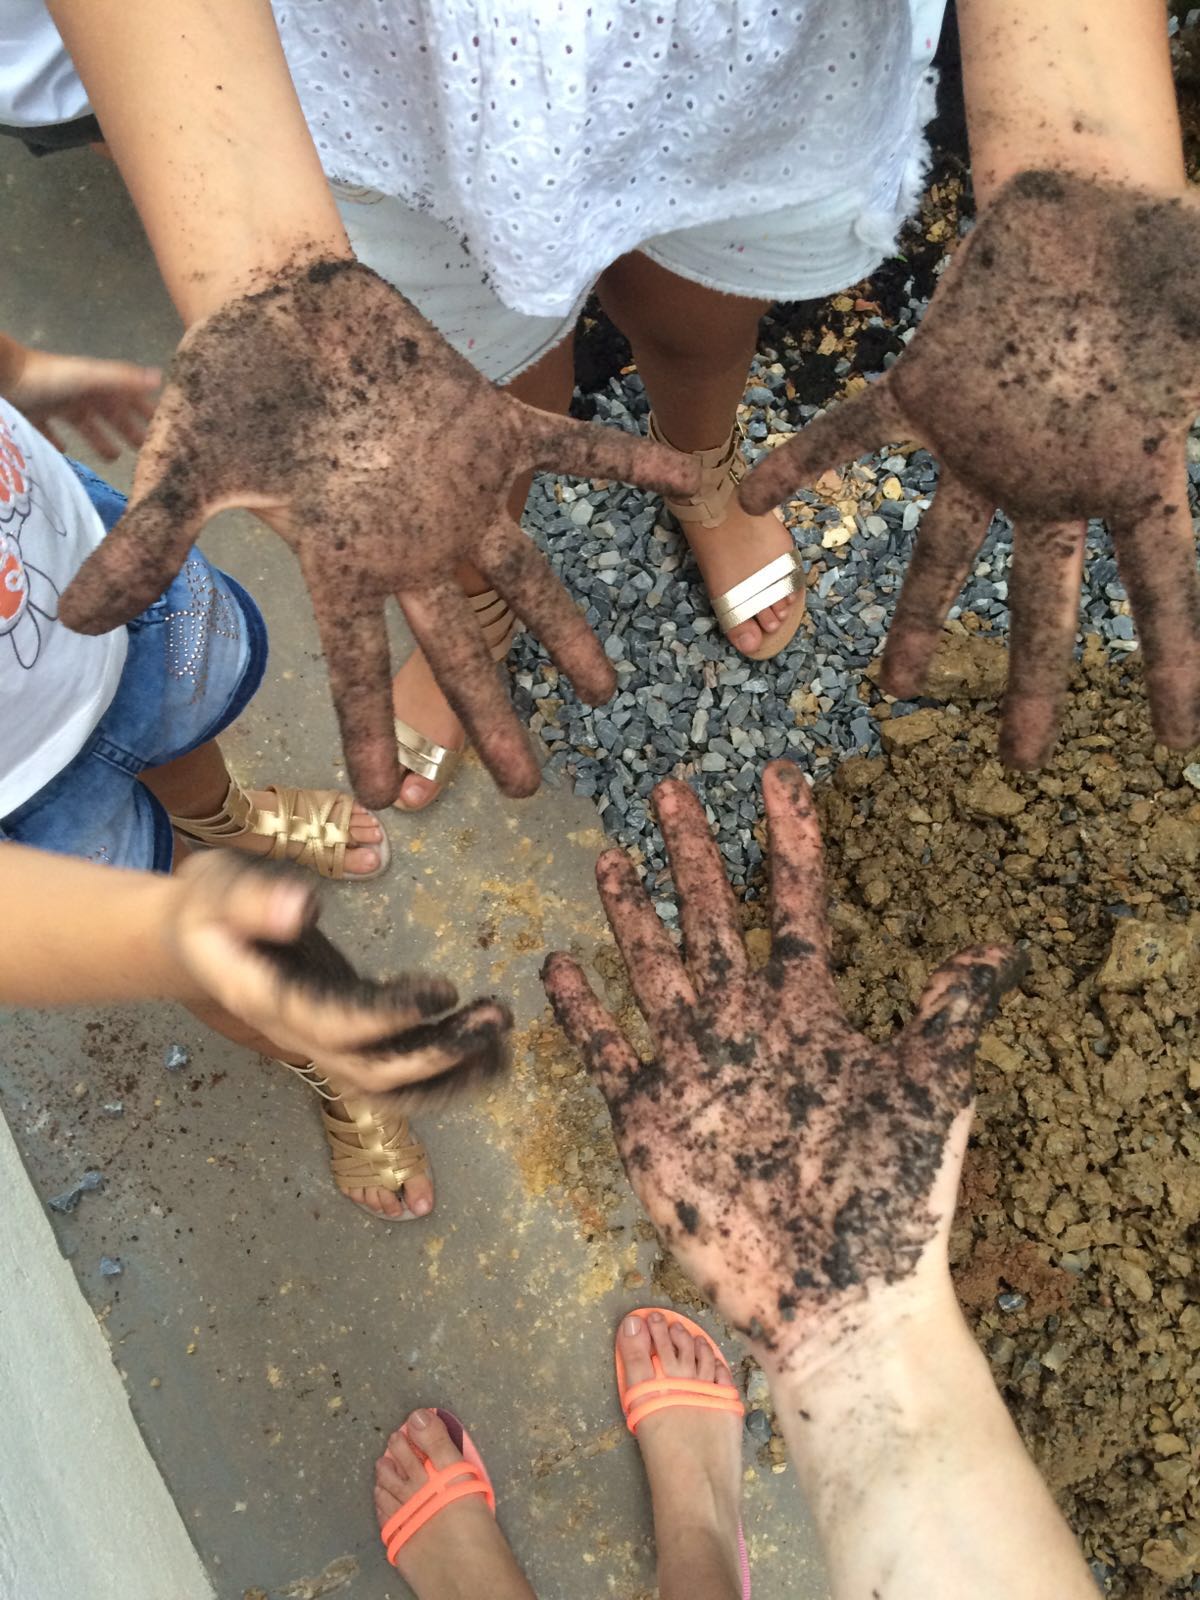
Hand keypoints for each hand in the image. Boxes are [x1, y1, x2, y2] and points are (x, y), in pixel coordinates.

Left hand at [0, 335, 159, 458]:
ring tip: (113, 458)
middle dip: (127, 429)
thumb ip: (123, 380)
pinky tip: (64, 452)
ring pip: (84, 423)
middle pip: (110, 414)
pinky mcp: (35, 413)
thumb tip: (161, 378)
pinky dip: (57, 441)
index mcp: (97, 385)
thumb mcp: (92, 378)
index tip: (165, 428)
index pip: (129, 398)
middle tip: (144, 451)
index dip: (146, 411)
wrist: (6, 375)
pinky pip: (50, 430)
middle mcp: (80, 393)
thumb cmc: (52, 378)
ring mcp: (57, 403)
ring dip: (99, 438)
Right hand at [57, 259, 697, 806]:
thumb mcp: (182, 472)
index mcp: (344, 563)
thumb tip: (78, 619)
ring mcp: (459, 492)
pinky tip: (689, 480)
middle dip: (491, 719)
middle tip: (530, 786)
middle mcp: (411, 544)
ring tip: (606, 688)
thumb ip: (149, 546)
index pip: (360, 666)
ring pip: (525, 575)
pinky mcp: (492, 426)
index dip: (372, 735)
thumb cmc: (228, 385)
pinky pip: (574, 450)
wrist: (277, 300)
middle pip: (459, 648)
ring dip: (566, 630)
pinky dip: (628, 463)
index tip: (391, 806)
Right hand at [165, 851, 509, 1098]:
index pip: (334, 1023)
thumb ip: (256, 899)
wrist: (194, 943)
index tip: (442, 992)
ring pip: (389, 1088)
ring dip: (450, 1073)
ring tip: (502, 1041)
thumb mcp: (218, 887)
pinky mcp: (348, 1038)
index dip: (389, 1017)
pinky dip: (446, 1073)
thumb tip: (301, 908)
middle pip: (371, 1072)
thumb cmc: (209, 908)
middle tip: (494, 1018)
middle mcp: (301, 1037)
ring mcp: (325, 1045)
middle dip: (438, 1054)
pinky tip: (489, 1052)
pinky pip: (396, 1074)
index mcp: (269, 1002)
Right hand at [543, 761, 1021, 1370]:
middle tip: (670, 788)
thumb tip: (997, 948)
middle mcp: (745, 1024)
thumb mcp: (929, 1094)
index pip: (794, 901)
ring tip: (612, 857)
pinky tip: (562, 965)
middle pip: (710, 917)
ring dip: (632, 914)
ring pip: (652, 969)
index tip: (778, 775)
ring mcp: (693, 1067)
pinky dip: (583, 1011)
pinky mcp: (648, 1117)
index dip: (788, 837)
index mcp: (808, 1010)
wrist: (834, 1299)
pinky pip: (607, 1051)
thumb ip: (948, 1016)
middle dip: (691, 853)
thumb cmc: (890, 1201)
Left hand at [739, 170, 1199, 767]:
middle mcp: (1048, 483)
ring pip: (944, 551)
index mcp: (1128, 478)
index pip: (1162, 588)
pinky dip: (805, 460)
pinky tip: (754, 489)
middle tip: (1020, 757)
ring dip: (917, 619)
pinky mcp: (925, 394)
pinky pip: (855, 435)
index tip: (1178, 741)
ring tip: (893, 688)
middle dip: (1032, 679)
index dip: (1175, 664)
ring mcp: (981, 448)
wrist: (1086, 203)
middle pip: (1041, 601)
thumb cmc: (1163, 256)